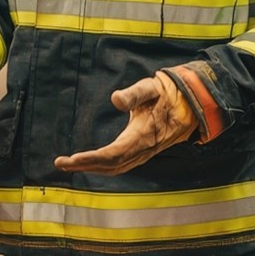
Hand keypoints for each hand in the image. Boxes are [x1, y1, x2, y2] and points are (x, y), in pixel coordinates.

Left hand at [54, 71, 197, 175]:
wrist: (193, 103)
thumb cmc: (168, 93)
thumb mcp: (152, 87)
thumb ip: (134, 93)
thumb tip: (115, 99)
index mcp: (142, 135)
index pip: (112, 154)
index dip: (90, 159)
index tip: (70, 160)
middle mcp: (143, 149)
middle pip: (111, 165)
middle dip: (85, 166)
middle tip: (61, 163)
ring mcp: (145, 152)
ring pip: (117, 168)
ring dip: (93, 168)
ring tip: (71, 165)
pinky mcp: (145, 151)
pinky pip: (123, 165)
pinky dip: (105, 167)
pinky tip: (93, 163)